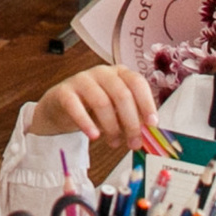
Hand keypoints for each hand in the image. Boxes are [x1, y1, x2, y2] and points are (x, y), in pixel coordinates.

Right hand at [41, 63, 159, 145]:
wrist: (63, 108)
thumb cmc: (95, 109)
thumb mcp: (118, 112)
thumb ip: (133, 118)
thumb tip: (149, 133)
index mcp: (119, 74)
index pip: (137, 82)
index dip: (147, 103)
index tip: (152, 124)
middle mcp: (102, 73)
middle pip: (122, 94)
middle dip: (131, 122)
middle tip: (134, 143)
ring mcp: (82, 80)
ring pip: (101, 101)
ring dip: (111, 127)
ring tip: (114, 142)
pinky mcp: (64, 92)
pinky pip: (76, 106)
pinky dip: (86, 123)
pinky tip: (94, 135)